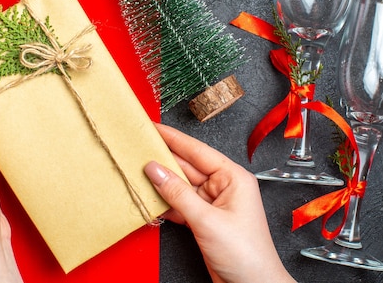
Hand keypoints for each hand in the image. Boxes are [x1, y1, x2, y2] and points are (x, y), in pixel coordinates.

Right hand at [145, 123, 295, 282]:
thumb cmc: (246, 254)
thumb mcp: (207, 221)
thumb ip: (178, 194)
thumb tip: (155, 170)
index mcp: (233, 177)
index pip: (198, 151)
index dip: (173, 138)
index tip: (153, 127)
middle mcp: (223, 187)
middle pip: (187, 167)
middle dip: (163, 159)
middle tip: (137, 147)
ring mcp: (213, 204)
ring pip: (181, 186)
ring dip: (161, 181)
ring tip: (137, 169)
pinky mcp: (204, 220)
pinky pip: (180, 204)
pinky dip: (165, 202)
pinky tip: (149, 196)